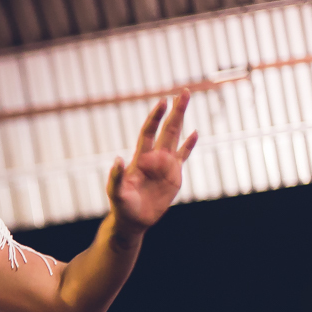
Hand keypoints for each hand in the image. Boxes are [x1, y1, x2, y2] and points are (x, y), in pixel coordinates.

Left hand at [107, 90, 198, 233]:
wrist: (133, 220)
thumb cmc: (122, 206)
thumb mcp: (116, 192)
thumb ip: (116, 177)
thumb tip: (117, 160)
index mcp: (140, 159)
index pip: (149, 133)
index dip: (155, 118)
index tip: (162, 101)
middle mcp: (153, 157)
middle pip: (166, 129)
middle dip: (175, 111)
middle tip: (183, 91)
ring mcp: (165, 165)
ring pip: (176, 138)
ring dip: (182, 120)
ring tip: (187, 101)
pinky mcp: (174, 176)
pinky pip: (183, 156)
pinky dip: (189, 145)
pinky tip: (195, 132)